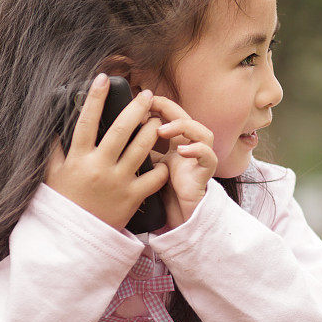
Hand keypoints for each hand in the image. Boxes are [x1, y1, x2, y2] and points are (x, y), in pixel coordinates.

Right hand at [45, 74, 169, 229]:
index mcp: (78, 158)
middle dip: (136, 109)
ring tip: (159, 120)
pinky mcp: (133, 198)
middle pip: (121, 130)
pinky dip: (162, 166)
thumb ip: (54, 148)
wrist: (75, 239)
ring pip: (141, 149)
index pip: (85, 121)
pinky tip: (166, 157)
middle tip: (147, 94)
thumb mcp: (52, 174)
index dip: (95, 98)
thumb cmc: (65, 203)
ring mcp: (118, 182)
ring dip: (153, 131)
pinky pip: (153, 178)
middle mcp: (99, 167)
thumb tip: (55, 122)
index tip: (103, 78)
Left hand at [148, 96, 217, 228]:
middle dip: (169, 108)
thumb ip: (137, 150)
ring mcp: (199, 160)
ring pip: (204, 133)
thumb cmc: (160, 194)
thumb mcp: (145, 167)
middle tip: (149, 104)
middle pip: (186, 118)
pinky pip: (209, 156)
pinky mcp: (204, 174)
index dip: (157, 106)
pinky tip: (182, 150)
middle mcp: (189, 149)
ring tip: (162, 130)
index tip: (137, 103)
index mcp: (174, 145)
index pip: (170, 116)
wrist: (175, 219)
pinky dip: (198, 150)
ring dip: (184, 126)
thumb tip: (112, 135)